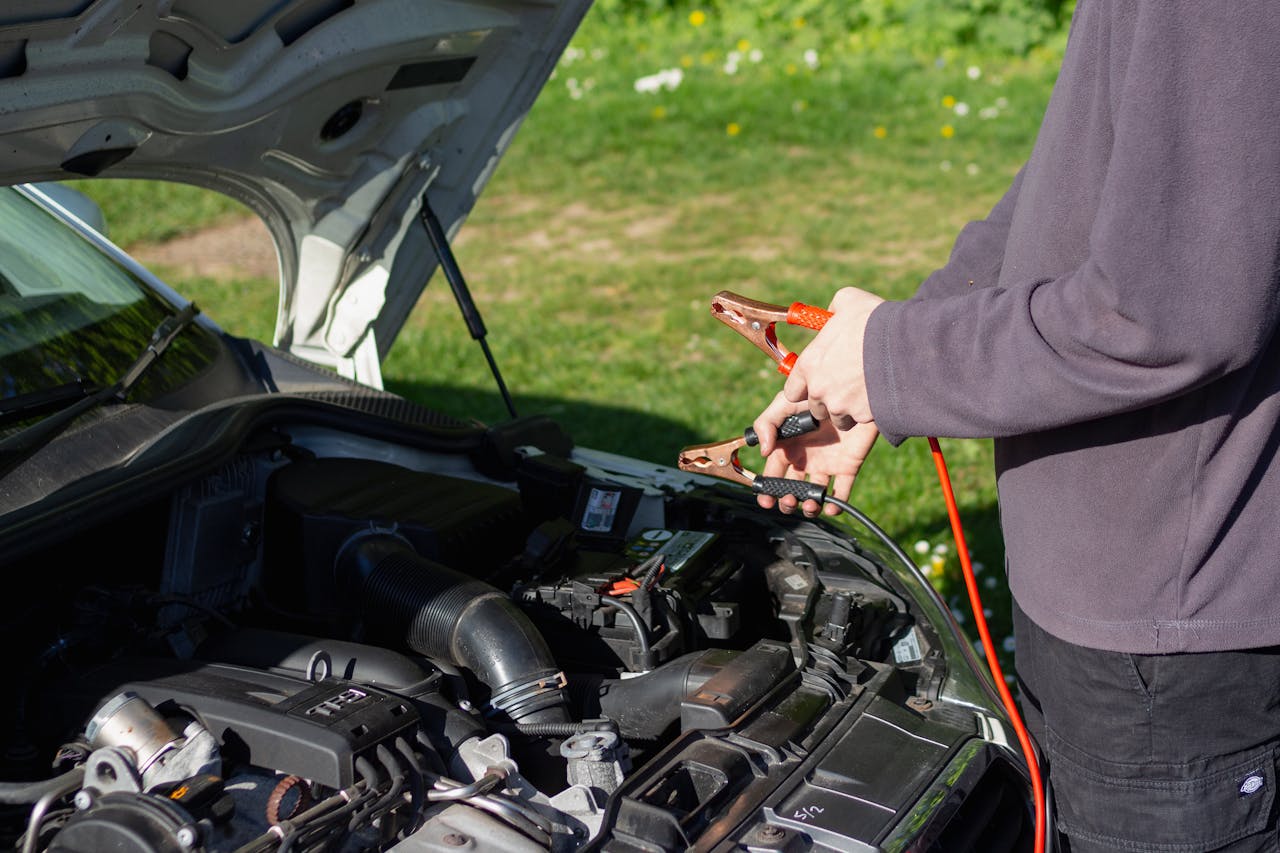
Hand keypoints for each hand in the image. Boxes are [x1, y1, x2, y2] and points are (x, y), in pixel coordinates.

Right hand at [752, 392, 879, 516]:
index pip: (773, 474)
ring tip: (810, 504)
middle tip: (789, 500)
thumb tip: (763, 451)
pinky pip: (842, 490)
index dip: (768, 490)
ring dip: (809, 506)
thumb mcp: (785, 403)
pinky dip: (836, 504)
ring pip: (814, 495)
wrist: (851, 389)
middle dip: (787, 501)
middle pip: (792, 489)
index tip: (766, 500)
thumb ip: (766, 424)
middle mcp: (805, 459)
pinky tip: (830, 506)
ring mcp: (826, 464)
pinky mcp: (848, 466)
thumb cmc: (816, 391)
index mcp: (788, 447)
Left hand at [783, 287, 884, 429]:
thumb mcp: (848, 301)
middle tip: (844, 385)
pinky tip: (878, 395)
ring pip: (838, 418)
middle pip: (815, 407)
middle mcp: (820, 389)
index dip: (804, 387)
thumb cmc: (875, 320)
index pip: (792, 391)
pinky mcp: (863, 416)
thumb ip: (833, 311)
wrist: (907, 344)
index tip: (816, 382)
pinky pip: (860, 420)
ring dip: (846, 409)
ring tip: (862, 392)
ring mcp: (841, 406)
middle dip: (827, 399)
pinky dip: (867, 412)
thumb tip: (831, 315)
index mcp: (810, 364)